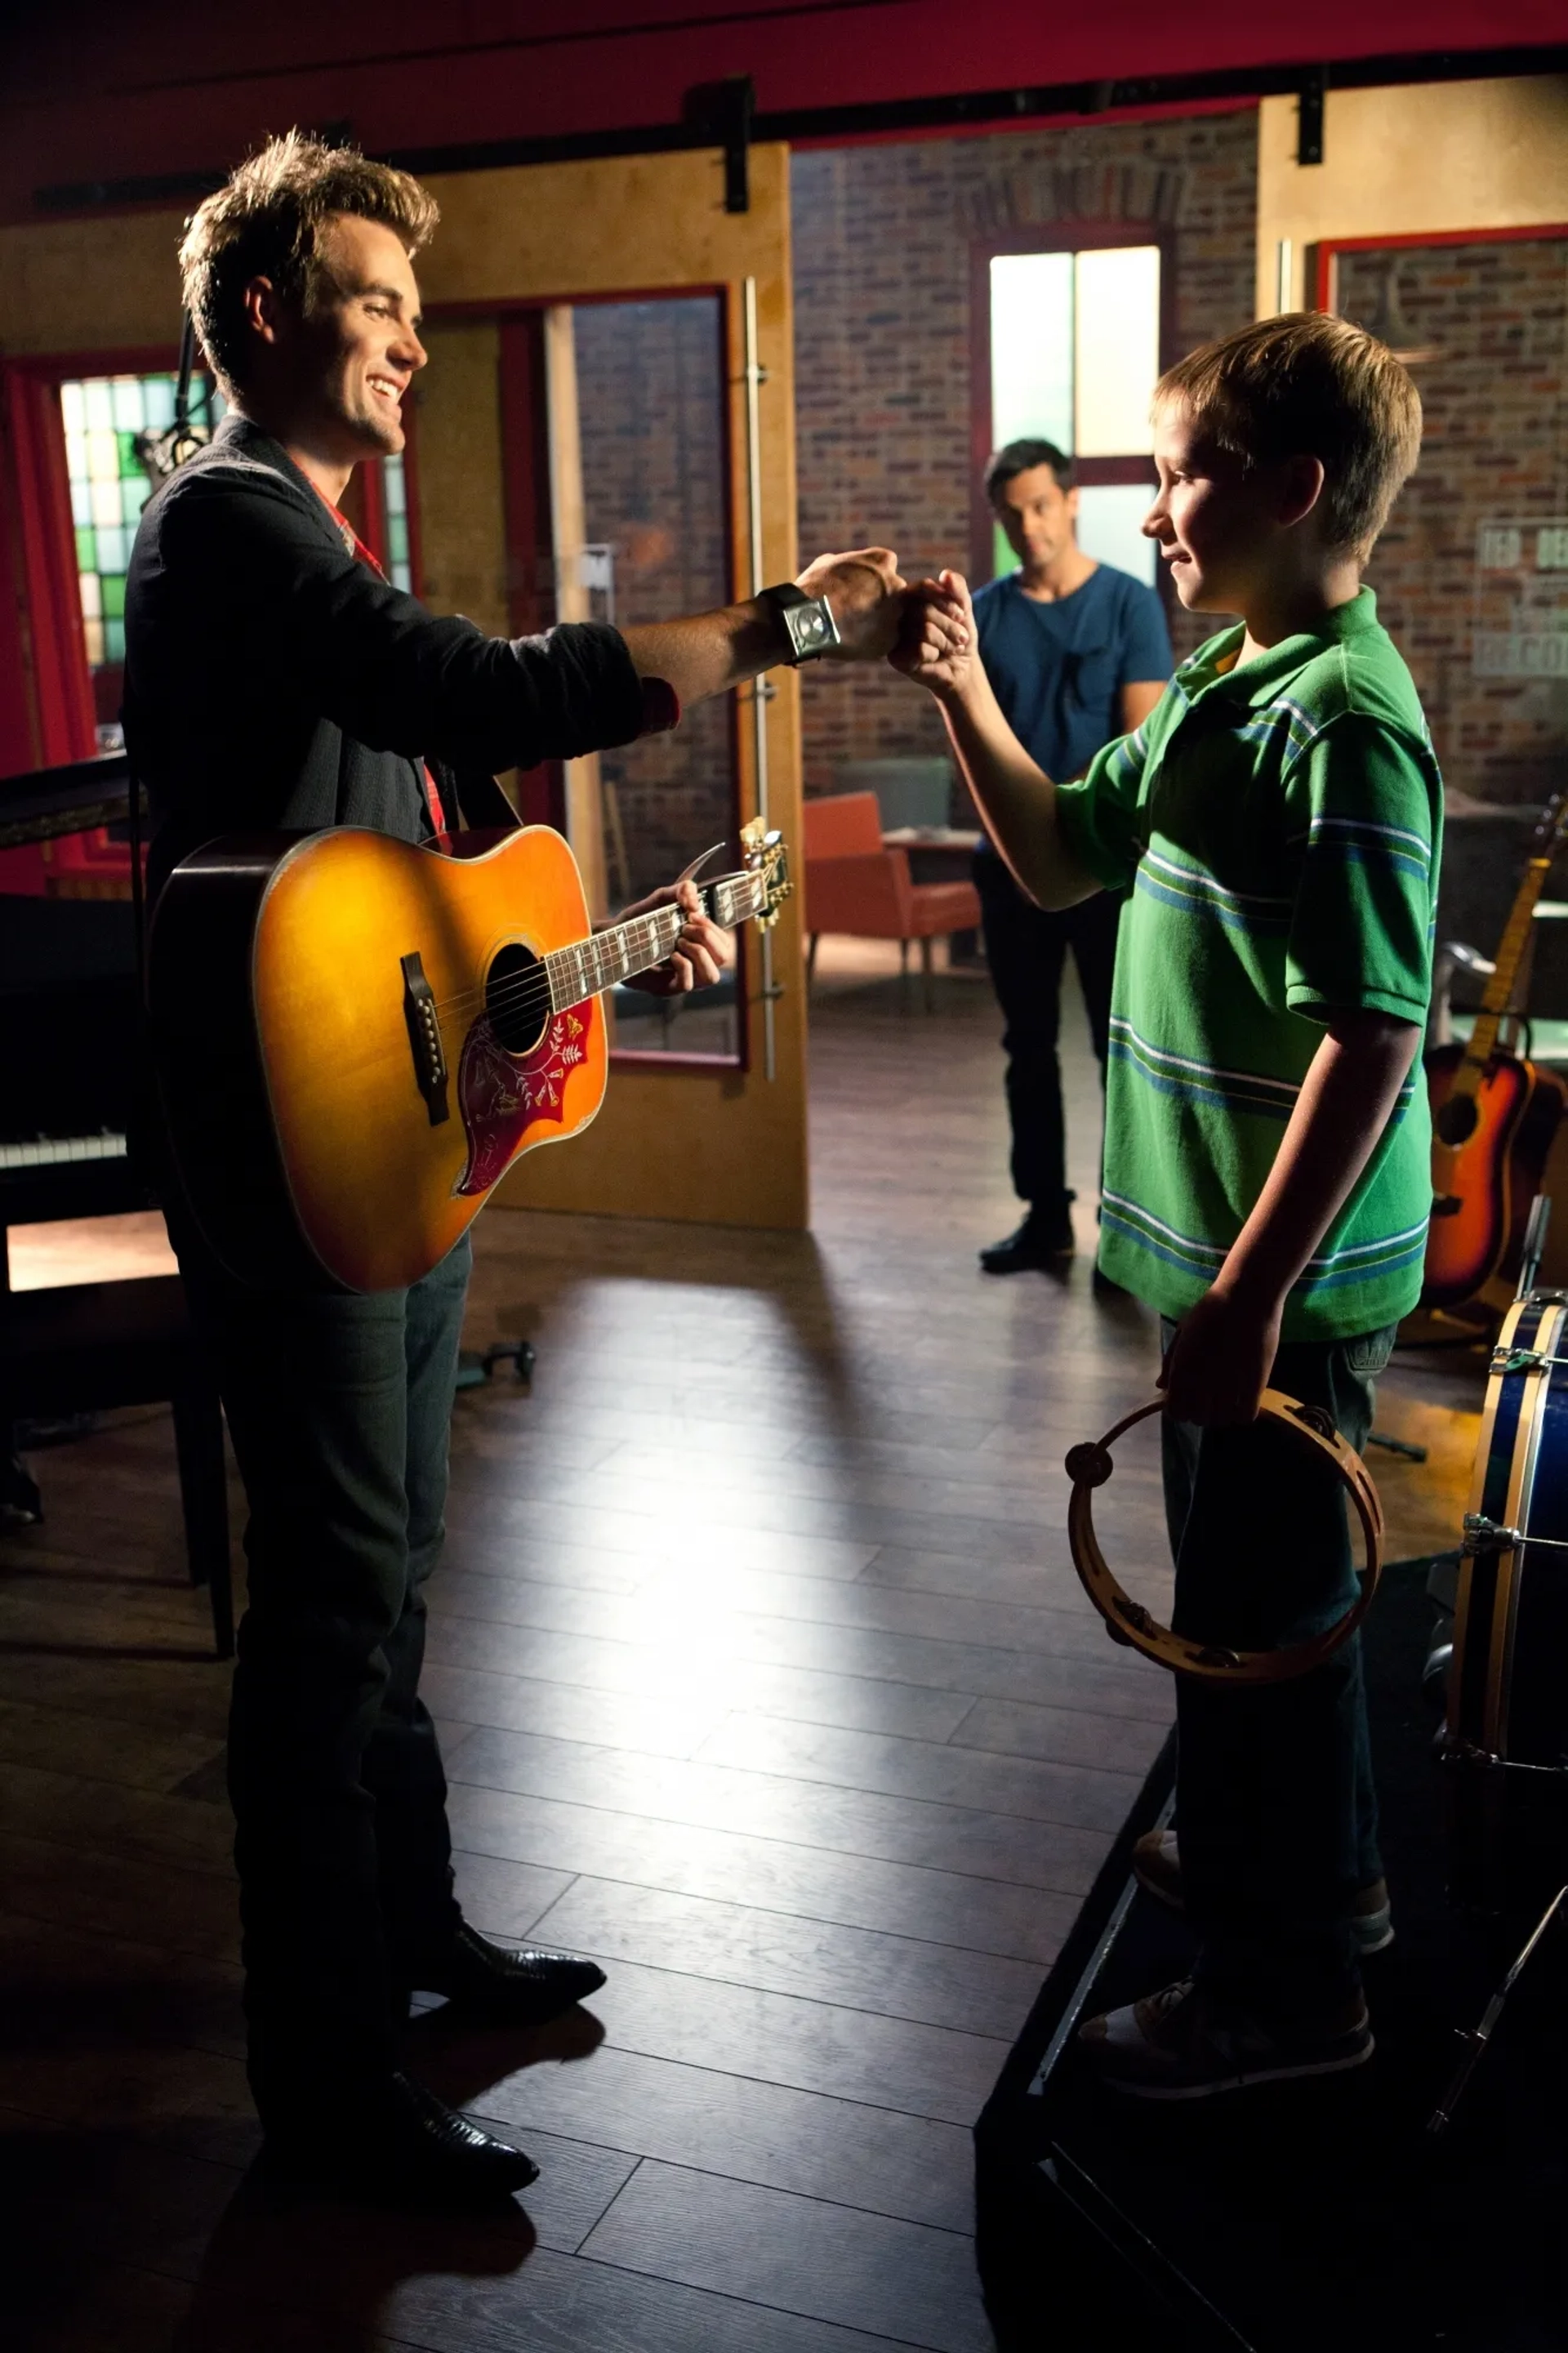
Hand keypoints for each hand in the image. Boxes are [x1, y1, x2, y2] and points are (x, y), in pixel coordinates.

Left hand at [618, 879, 732, 997]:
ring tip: (678, 942)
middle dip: (707, 937)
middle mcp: (696, 965)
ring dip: (699, 953)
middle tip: (684, 928)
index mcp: (700, 946)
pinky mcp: (665, 988)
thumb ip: (681, 890)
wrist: (611, 937)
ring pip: (712, 977)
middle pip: (724, 957)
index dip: (713, 927)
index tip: (691, 914)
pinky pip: (686, 984)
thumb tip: (695, 902)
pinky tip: (670, 955)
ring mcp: (682, 979)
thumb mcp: (661, 899)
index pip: (725, 943)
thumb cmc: (638, 921)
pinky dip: (682, 965)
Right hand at [794, 547, 905, 659]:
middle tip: (858, 610)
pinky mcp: (890, 639)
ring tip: (851, 628)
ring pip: (892, 619)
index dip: (874, 577)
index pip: (887, 565)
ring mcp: (896, 613)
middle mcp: (896, 584)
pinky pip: (885, 641)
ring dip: (878, 623)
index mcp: (882, 560)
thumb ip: (846, 565)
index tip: (861, 586)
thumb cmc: (816, 587)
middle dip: (880, 601)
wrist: (810, 619)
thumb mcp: (827, 563)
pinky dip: (872, 643)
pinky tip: (852, 641)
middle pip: (894, 593)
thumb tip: (844, 569)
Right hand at [888, 570, 974, 700]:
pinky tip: (934, 659)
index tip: (961, 615)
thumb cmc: (958, 635)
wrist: (961, 667)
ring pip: (925, 630)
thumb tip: (945, 574)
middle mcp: (898, 614)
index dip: (946, 601)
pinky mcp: (896, 657)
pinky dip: (935, 655)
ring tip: (952, 648)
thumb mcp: (963, 609)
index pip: (924, 587)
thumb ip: (957, 589)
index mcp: (911, 597)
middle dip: (950, 625)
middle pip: (925, 610)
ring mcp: (895, 636)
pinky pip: (920, 650)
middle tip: (962, 637)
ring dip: (946, 641)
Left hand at [1158, 1282, 1281, 1428]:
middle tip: (1209, 1397)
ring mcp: (1229, 1387)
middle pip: (1200, 1419)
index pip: (1176, 1412)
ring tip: (1227, 1397)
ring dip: (1223, 1413)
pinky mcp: (1255, 1386)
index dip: (1180, 1409)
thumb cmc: (1212, 1310)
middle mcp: (1202, 1383)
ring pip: (1222, 1420)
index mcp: (1182, 1370)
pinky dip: (1243, 1412)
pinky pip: (1246, 1416)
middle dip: (1201, 1412)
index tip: (1187, 1400)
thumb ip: (1170, 1362)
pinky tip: (1243, 1399)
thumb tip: (1161, 1386)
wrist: (1247, 1297)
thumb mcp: (1183, 1332)